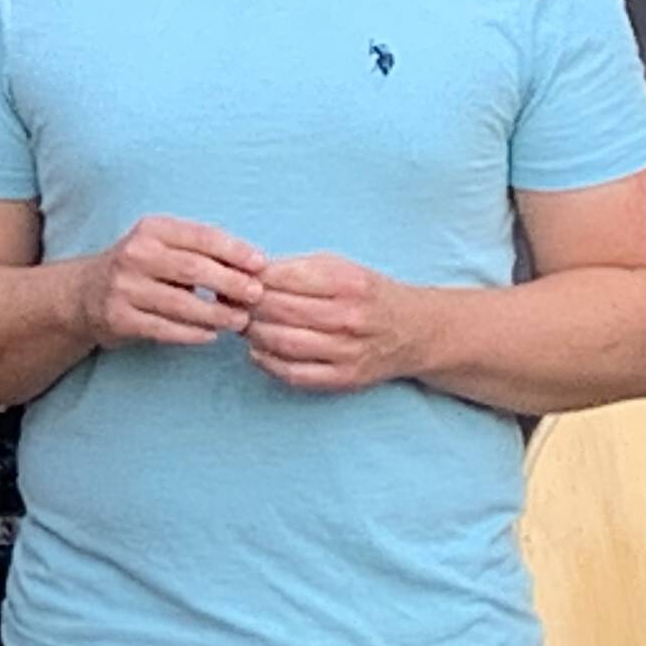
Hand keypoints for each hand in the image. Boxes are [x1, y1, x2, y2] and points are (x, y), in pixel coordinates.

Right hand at [78, 215, 266, 348]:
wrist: (84, 294)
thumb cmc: (141, 268)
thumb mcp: (163, 246)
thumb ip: (200, 252)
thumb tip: (253, 268)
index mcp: (151, 230)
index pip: (199, 236)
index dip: (233, 250)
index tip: (261, 264)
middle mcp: (134, 254)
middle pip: (192, 269)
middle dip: (230, 283)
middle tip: (257, 295)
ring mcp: (124, 287)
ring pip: (180, 303)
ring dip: (216, 314)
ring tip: (239, 320)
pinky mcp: (119, 318)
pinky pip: (164, 328)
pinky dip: (192, 333)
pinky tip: (210, 335)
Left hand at [245, 253, 418, 392]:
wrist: (415, 331)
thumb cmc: (366, 294)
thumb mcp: (338, 267)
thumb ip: (294, 269)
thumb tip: (245, 274)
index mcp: (346, 282)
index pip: (283, 278)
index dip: (250, 279)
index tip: (234, 278)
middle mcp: (349, 317)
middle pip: (278, 311)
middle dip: (245, 305)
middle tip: (229, 302)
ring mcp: (347, 351)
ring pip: (281, 342)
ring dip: (252, 332)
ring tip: (243, 323)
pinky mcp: (344, 378)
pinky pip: (294, 374)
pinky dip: (267, 362)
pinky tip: (258, 350)